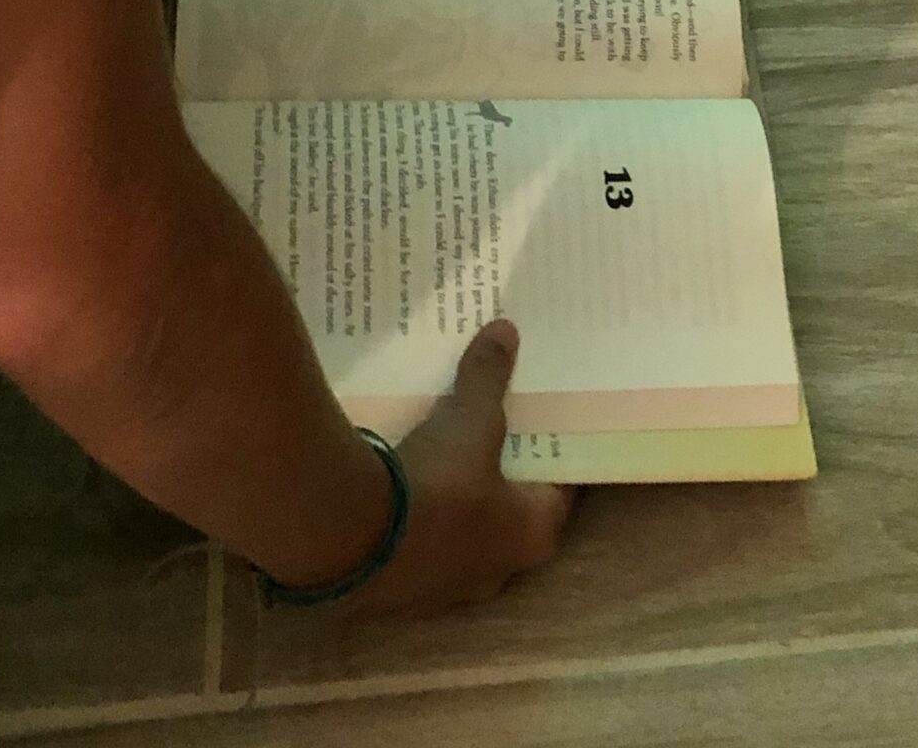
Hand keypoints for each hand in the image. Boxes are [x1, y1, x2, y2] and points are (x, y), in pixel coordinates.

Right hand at [346, 321, 573, 617]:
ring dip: (455, 498)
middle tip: (491, 428)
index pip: (559, 490)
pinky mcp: (404, 586)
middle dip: (500, 473)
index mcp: (532, 535)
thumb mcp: (470, 420)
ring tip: (443, 449)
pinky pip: (418, 539)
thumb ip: (489, 379)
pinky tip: (402, 478)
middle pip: (508, 511)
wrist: (358, 539)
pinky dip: (416, 512)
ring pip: (461, 529)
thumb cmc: (441, 484)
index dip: (552, 454)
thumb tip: (508, 330)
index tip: (545, 423)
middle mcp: (498, 570)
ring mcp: (448, 586)